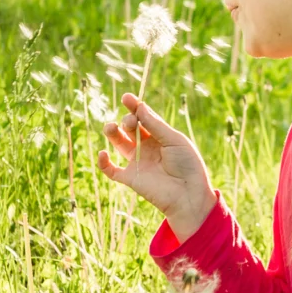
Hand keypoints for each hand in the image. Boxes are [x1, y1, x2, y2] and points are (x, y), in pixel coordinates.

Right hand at [96, 94, 213, 239]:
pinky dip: (103, 162)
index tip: (127, 98)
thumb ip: (156, 125)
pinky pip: (111, 170)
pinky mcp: (130, 178)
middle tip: (132, 122)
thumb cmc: (187, 165)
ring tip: (110, 127)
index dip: (134, 107)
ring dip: (112, 133)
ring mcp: (138, 162)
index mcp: (160, 136)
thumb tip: (140, 108)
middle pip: (130, 127)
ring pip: (118, 143)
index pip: (143, 118)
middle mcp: (147, 147)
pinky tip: (103, 153)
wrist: (188, 195)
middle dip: (128, 120)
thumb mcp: (174, 140)